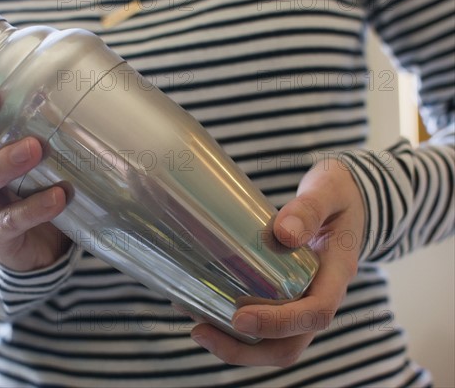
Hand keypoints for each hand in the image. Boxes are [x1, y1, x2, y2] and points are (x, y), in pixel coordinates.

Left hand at [191, 158, 364, 365]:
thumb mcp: (328, 190)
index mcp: (337, 275)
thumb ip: (310, 207)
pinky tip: (202, 308)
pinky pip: (264, 324)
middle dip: (246, 350)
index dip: (278, 324)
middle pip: (290, 344)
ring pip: (274, 342)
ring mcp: (303, 300)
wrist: (345, 197)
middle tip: (201, 331)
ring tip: (196, 327)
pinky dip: (233, 326)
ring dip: (236, 345)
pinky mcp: (286, 295)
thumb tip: (285, 233)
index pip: (315, 314)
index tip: (239, 318)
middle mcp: (321, 296)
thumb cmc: (337, 192)